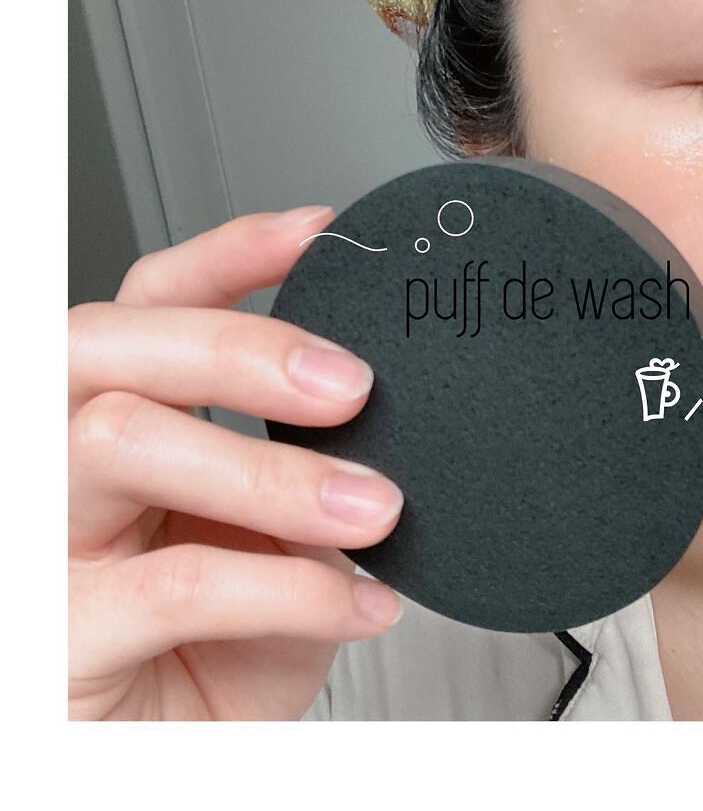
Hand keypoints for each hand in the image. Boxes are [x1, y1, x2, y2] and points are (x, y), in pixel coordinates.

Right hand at [69, 206, 403, 719]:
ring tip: (373, 507)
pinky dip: (289, 585)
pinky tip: (356, 600)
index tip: (321, 235)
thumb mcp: (272, 537)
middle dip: (241, 346)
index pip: (149, 302)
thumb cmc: (219, 647)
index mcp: (118, 420)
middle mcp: (56, 462)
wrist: (177, 755)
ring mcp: (39, 542)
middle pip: (111, 341)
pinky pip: (177, 580)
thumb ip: (301, 472)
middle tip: (351, 384)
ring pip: (124, 438)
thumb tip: (377, 418)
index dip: (230, 254)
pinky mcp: (52, 633)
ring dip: (271, 470)